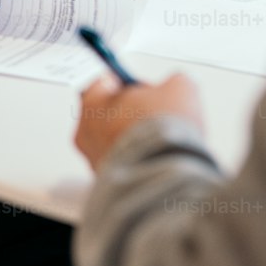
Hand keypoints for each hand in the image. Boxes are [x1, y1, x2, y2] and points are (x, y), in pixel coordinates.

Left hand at [74, 73, 203, 169]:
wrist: (166, 176)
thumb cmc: (164, 133)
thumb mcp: (180, 89)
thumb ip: (174, 82)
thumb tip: (177, 85)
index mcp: (92, 101)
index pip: (105, 82)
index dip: (130, 84)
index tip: (146, 89)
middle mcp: (85, 131)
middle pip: (107, 113)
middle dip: (132, 114)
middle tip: (156, 117)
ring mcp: (93, 159)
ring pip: (113, 142)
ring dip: (134, 140)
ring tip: (161, 143)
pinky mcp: (106, 183)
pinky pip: (122, 166)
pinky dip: (137, 163)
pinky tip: (158, 162)